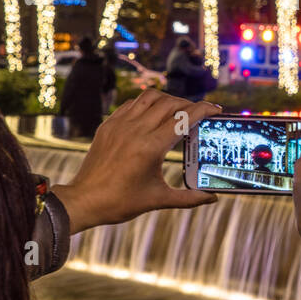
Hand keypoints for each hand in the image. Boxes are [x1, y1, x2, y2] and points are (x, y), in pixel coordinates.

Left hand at [51, 89, 220, 231]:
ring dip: (168, 99)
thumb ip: (189, 198)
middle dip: (189, 104)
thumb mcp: (159, 200)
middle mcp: (135, 130)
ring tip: (178, 110)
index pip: (184, 118)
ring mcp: (119, 125)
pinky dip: (148, 104)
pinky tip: (154, 114)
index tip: (216, 109)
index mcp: (151, 147)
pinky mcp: (108, 125)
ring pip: (150, 97)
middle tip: (201, 113)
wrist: (84, 201)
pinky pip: (132, 104)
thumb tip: (212, 198)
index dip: (204, 109)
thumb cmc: (121, 202)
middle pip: (170, 103)